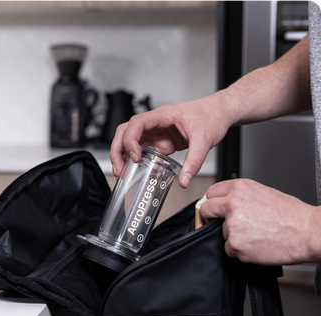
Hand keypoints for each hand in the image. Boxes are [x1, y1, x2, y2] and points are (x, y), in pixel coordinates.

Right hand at [109, 92, 231, 187]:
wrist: (220, 113)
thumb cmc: (211, 116)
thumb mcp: (204, 140)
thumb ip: (194, 162)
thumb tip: (183, 180)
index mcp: (163, 115)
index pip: (136, 123)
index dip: (130, 139)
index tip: (134, 156)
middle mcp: (156, 122)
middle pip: (125, 131)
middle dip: (118, 149)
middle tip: (119, 168)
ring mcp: (157, 132)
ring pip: (131, 141)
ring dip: (124, 155)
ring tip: (123, 172)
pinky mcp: (162, 141)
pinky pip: (145, 150)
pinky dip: (137, 160)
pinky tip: (137, 171)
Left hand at [200, 178, 320, 264]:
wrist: (307, 232)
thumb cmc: (290, 214)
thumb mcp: (261, 192)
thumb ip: (238, 196)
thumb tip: (223, 202)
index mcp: (238, 188)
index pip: (210, 193)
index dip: (213, 202)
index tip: (214, 208)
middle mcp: (232, 204)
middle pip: (205, 210)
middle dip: (211, 217)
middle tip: (223, 223)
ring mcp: (232, 225)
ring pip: (220, 232)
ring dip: (232, 236)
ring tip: (254, 234)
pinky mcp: (235, 244)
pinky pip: (229, 249)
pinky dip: (239, 250)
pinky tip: (255, 244)